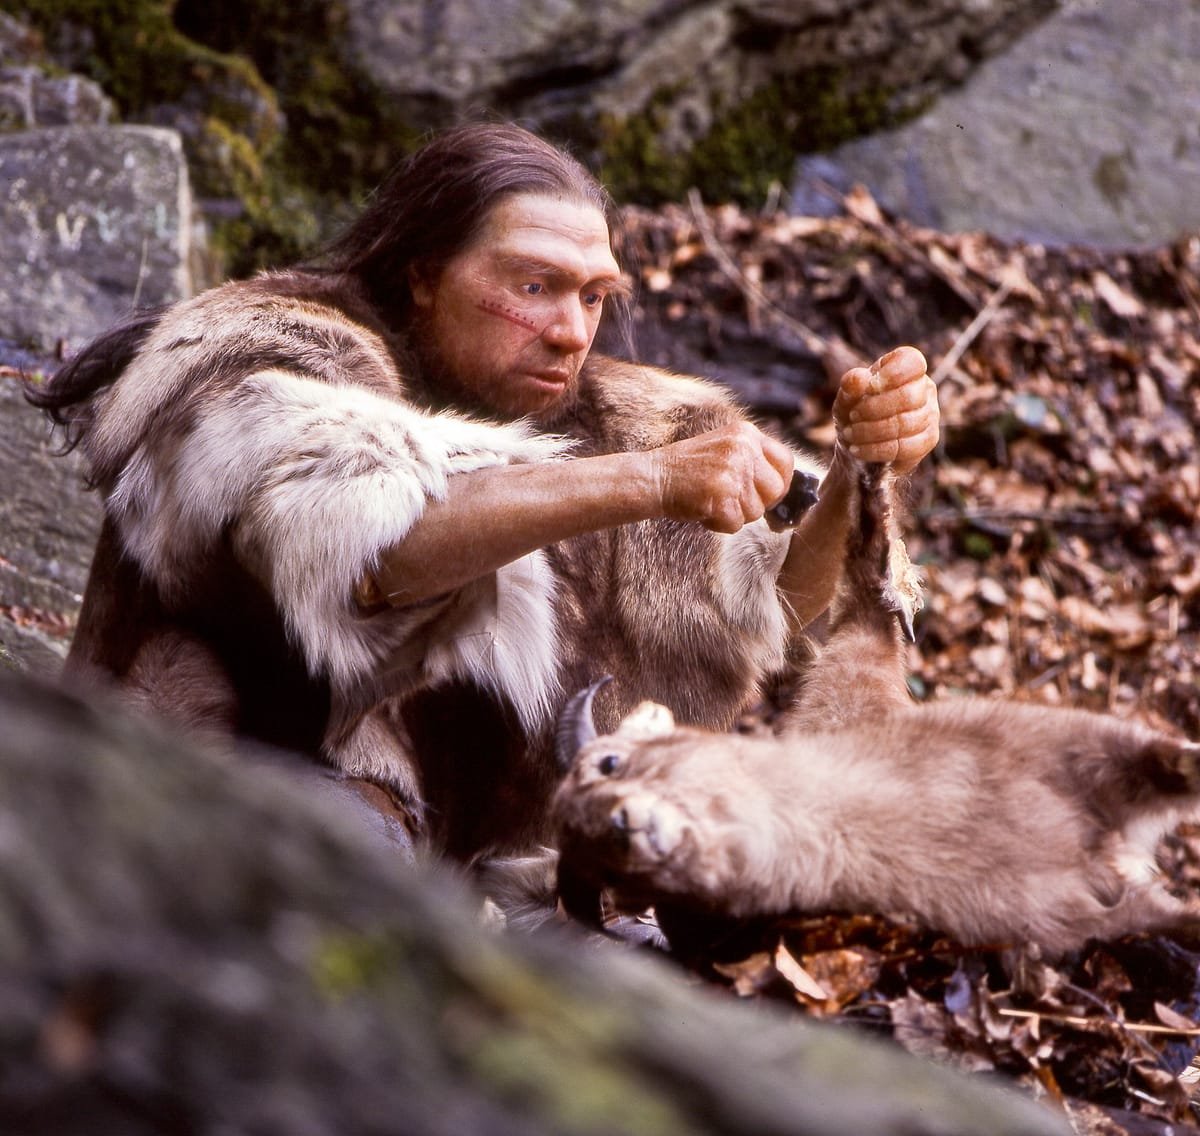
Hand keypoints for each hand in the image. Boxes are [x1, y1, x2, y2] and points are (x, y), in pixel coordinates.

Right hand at [652, 422, 793, 533]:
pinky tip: (703, 511)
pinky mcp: (722, 495)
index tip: (767, 494)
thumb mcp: (724, 449)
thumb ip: (752, 460)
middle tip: (732, 502)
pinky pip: (736, 524)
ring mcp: (733, 471)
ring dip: (735, 515)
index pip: (785, 461)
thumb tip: (782, 487)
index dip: (780, 482)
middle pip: (776, 490)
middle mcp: (743, 448)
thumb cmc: (686, 470)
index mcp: (746, 433)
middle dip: (758, 503)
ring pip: (756, 512)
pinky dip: (719, 525)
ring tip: (711, 502)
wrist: (652, 477)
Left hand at [834, 347, 938, 473]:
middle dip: (874, 409)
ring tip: (850, 434)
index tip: (869, 387)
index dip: (892, 374)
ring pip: (907, 425)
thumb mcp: (847, 396)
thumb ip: (851, 385)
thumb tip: (860, 378)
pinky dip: (877, 450)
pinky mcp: (929, 439)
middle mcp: (924, 388)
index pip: (913, 362)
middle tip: (853, 416)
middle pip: (909, 397)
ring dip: (871, 432)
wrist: (856, 441)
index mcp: (907, 368)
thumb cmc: (854, 411)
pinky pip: (908, 447)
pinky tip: (858, 449)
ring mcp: (931, 414)